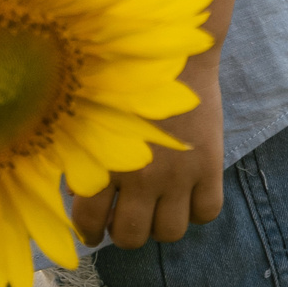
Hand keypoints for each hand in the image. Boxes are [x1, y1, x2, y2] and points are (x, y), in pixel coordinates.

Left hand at [71, 57, 224, 248]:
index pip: (89, 220)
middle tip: (122, 221)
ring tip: (154, 210)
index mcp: (104, 160)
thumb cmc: (121, 77)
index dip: (87, 233)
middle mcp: (141, 174)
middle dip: (123, 234)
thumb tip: (77, 192)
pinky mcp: (210, 166)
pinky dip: (196, 211)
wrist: (172, 51)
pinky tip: (186, 195)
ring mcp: (178, 174)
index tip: (90, 234)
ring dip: (159, 226)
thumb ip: (81, 153)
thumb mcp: (91, 113)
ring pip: (170, 233)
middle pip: (131, 236)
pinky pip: (207, 213)